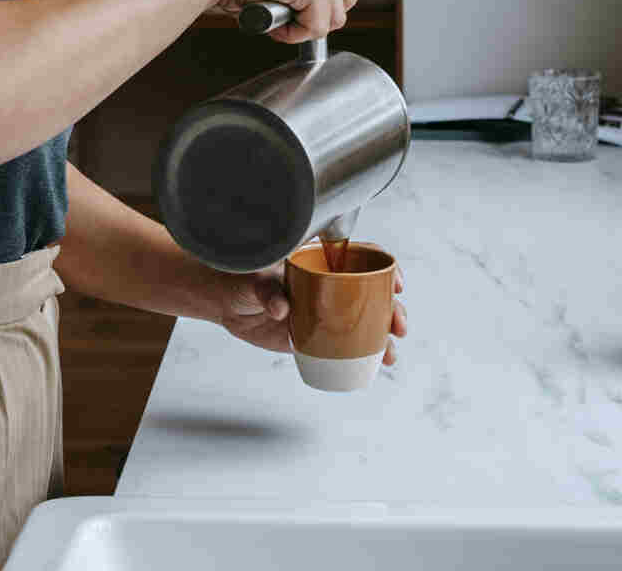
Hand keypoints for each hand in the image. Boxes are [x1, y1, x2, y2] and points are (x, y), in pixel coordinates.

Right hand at [209, 0, 358, 43]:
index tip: (290, 12)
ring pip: (332, 19)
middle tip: (285, 18)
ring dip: (303, 28)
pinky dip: (293, 34)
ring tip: (276, 18)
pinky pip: (316, 28)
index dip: (314, 9)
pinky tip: (272, 19)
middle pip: (342, 4)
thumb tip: (305, 13)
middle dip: (315, 19)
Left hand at [213, 264, 409, 366]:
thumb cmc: (240, 276)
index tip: (395, 283)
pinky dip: (364, 353)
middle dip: (392, 309)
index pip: (362, 257)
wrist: (224, 300)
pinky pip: (345, 342)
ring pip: (365, 320)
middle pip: (372, 292)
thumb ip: (267, 289)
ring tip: (391, 353)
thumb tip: (280, 307)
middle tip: (397, 324)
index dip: (385, 268)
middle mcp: (329, 282)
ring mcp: (325, 309)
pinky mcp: (316, 334)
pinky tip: (379, 364)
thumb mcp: (255, 277)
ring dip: (384, 335)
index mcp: (320, 258)